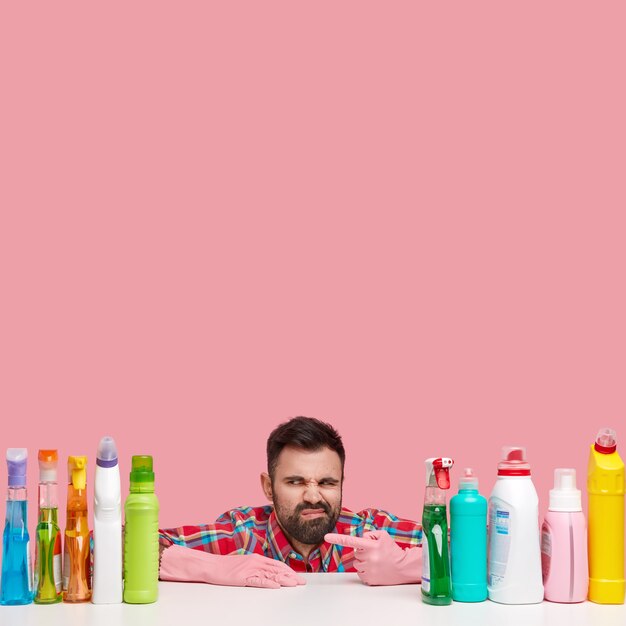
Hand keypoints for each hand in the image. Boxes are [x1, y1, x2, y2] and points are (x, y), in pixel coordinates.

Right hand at [160, 544, 306, 588]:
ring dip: (284, 580)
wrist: (212, 566)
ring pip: (270, 575)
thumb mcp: (245, 564)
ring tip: (294, 584)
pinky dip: (268, 583)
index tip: (298, 577)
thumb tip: (269, 574)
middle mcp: (256, 562)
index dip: (288, 571)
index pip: (277, 565)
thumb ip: (257, 568)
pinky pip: (258, 581)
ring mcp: (250, 569)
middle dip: (291, 576)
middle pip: (277, 569)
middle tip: (302, 582)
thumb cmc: (227, 567)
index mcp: (257, 558)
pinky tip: (276, 586)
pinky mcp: (243, 577)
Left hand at [325, 530, 420, 585]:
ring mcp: (368, 570)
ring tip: (377, 561)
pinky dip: (365, 570)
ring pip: (356, 563)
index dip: (337, 539)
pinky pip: (360, 573)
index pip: (351, 541)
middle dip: (363, 552)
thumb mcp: (383, 536)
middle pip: (356, 553)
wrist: (403, 567)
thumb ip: (369, 534)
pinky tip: (376, 569)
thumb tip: (360, 540)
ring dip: (363, 561)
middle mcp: (368, 558)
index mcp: (371, 545)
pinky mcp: (369, 580)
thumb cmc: (392, 550)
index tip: (326, 537)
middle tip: (376, 553)